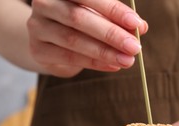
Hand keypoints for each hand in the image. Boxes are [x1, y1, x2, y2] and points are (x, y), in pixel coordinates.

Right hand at [27, 0, 147, 76]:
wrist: (49, 41)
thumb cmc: (80, 23)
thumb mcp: (97, 15)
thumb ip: (115, 18)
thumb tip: (140, 27)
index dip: (113, 10)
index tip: (136, 24)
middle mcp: (45, 4)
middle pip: (79, 18)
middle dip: (111, 34)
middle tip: (134, 47)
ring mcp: (38, 27)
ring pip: (73, 40)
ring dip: (104, 52)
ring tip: (127, 60)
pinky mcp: (38, 50)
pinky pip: (69, 57)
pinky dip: (94, 63)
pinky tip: (112, 66)